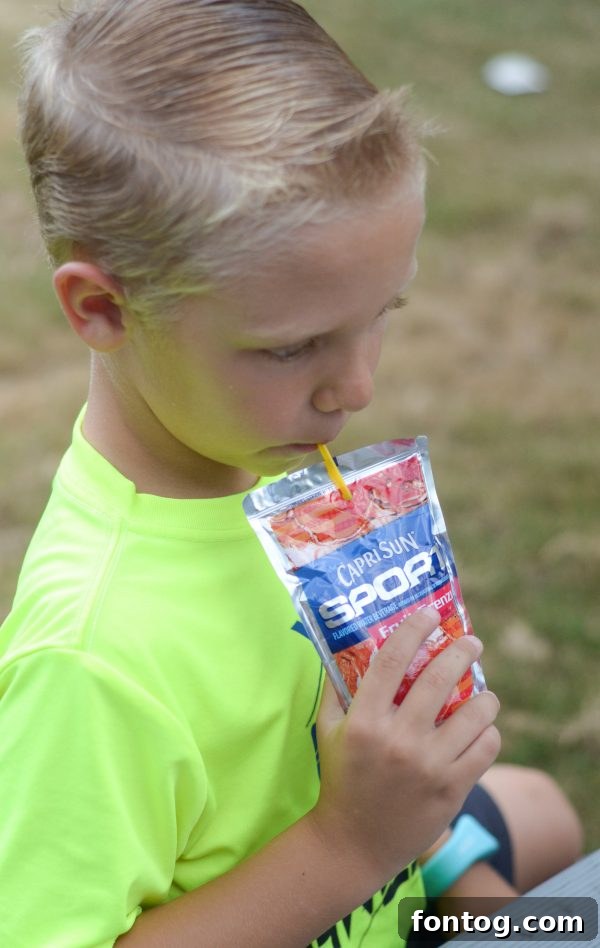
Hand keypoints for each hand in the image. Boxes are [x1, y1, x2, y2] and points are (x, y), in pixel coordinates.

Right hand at [308, 608, 500, 888]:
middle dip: (462, 651)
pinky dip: (488, 733)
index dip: (413, 630)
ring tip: (484, 694)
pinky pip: (486, 746)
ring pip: (475, 712)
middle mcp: (398, 739)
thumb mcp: (328, 731)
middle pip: (440, 678)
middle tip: (472, 643)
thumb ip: (335, 689)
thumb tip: (343, 646)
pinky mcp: (452, 787)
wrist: (354, 843)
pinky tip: (480, 730)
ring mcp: (428, 764)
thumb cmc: (341, 779)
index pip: (392, 660)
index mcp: (365, 721)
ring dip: (485, 696)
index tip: (429, 614)